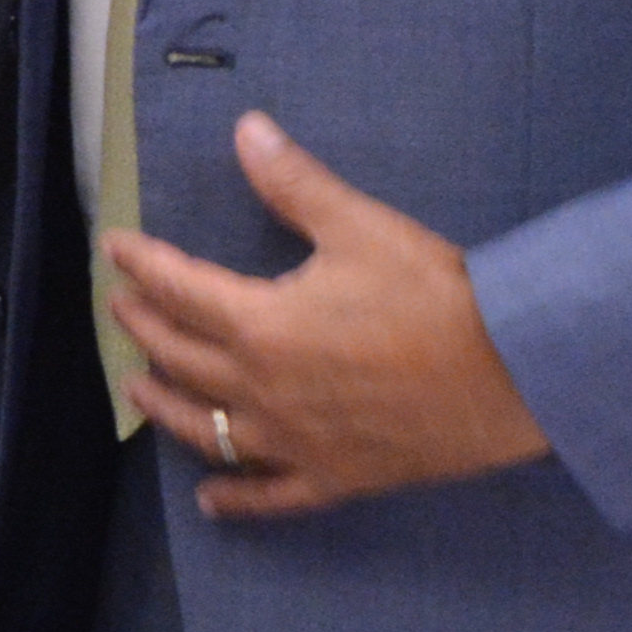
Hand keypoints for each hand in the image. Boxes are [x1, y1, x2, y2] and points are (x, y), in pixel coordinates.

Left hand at [110, 112, 550, 515]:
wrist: (516, 375)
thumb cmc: (437, 296)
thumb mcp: (360, 227)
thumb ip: (294, 183)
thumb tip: (246, 129)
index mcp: (259, 325)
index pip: (179, 289)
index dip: (142, 265)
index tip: (115, 248)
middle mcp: (262, 391)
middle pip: (181, 358)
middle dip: (144, 327)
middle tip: (122, 307)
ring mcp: (294, 443)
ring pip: (207, 430)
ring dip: (165, 407)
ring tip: (137, 389)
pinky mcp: (334, 479)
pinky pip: (270, 498)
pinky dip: (235, 501)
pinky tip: (208, 503)